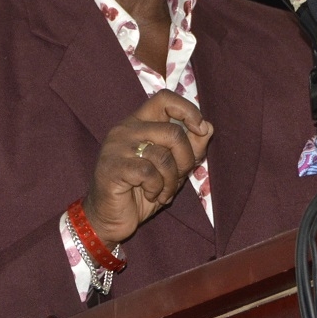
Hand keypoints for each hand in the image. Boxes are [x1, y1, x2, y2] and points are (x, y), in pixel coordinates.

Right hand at [81, 89, 212, 247]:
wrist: (108, 219)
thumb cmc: (140, 191)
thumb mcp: (171, 169)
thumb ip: (189, 147)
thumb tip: (208, 128)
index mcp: (138, 123)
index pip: (165, 99)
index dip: (188, 110)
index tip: (201, 129)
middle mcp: (126, 129)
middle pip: (173, 132)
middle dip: (186, 160)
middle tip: (178, 178)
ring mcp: (117, 147)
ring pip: (164, 156)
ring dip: (171, 181)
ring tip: (163, 192)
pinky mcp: (113, 167)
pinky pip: (149, 173)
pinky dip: (157, 189)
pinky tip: (150, 195)